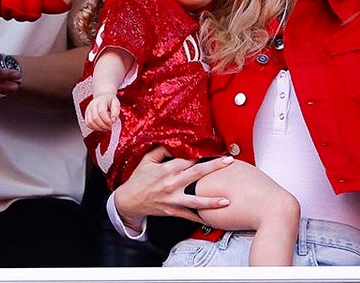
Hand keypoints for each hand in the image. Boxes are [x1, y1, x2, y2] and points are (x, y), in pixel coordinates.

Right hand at [85, 92, 120, 130]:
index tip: (111, 123)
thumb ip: (116, 111)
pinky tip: (100, 127)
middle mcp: (92, 105)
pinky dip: (94, 128)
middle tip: (109, 127)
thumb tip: (113, 120)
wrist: (102, 98)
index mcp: (101, 101)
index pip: (101, 111)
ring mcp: (88, 110)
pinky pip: (88, 124)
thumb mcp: (116, 103)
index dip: (106, 120)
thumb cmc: (109, 101)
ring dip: (99, 128)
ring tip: (105, 128)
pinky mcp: (86, 115)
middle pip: (95, 118)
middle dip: (103, 125)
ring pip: (90, 122)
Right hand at [112, 147, 233, 226]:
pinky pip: (189, 215)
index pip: (188, 159)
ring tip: (227, 201)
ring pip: (196, 200)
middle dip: (215, 167)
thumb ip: (160, 150)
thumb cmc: (138, 179)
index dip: (202, 153)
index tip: (215, 149)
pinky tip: (212, 219)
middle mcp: (171, 183)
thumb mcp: (146, 160)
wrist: (129, 201)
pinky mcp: (172, 210)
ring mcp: (173, 199)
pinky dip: (200, 218)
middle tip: (230, 162)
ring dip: (212, 201)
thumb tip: (174, 142)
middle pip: (197, 174)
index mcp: (166, 169)